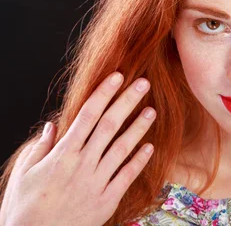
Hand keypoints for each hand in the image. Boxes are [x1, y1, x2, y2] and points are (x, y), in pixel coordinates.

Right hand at [0, 73, 155, 225]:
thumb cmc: (25, 208)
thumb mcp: (24, 174)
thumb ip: (40, 148)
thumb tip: (53, 126)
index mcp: (62, 154)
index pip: (87, 115)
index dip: (103, 93)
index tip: (117, 76)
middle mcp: (82, 164)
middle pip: (109, 125)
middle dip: (127, 101)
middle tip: (144, 83)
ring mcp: (97, 182)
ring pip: (122, 148)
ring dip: (138, 127)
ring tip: (152, 110)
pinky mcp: (107, 200)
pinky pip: (127, 176)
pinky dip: (139, 161)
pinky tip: (150, 146)